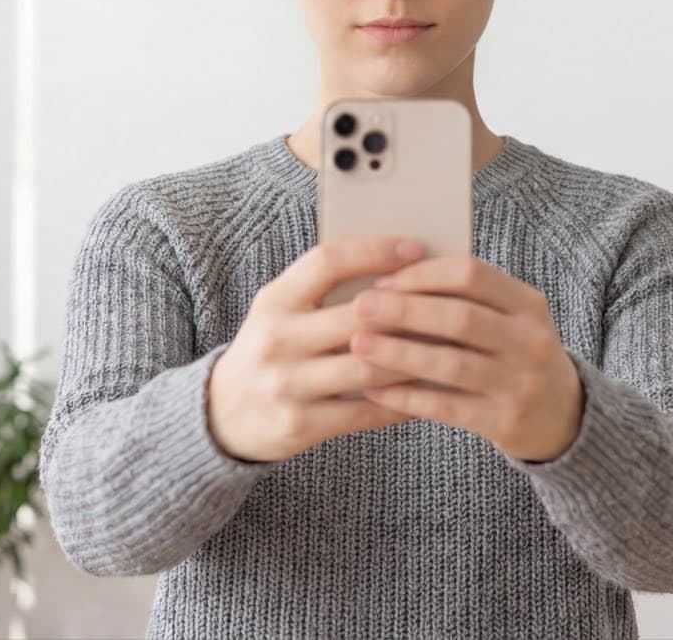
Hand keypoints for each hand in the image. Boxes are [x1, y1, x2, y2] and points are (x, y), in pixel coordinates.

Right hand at [206, 236, 427, 461]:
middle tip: (450, 301)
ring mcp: (288, 384)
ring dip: (415, 356)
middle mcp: (277, 339)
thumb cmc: (270, 349)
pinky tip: (428, 390)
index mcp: (274, 300)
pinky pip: (366, 410)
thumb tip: (397, 265)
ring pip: (369, 365)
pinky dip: (403, 401)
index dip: (374, 251)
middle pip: (358, 315)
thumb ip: (324, 289)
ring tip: (448, 345)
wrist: (222, 413)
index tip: (415, 248)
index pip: (327, 261)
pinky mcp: (301, 424)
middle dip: (409, 308)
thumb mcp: (281, 310)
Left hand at [348, 254, 584, 462]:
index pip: (471, 274)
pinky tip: (374, 390)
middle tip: (360, 307)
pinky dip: (407, 396)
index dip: (423, 275)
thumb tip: (391, 280)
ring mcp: (521, 383)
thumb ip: (467, 300)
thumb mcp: (510, 319)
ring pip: (451, 364)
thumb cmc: (516, 355)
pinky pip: (447, 407)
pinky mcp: (505, 422)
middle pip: (459, 317)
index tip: (383, 280)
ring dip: (399, 353)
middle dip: (404, 310)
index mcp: (528, 304)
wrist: (564, 416)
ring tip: (359, 345)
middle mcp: (530, 341)